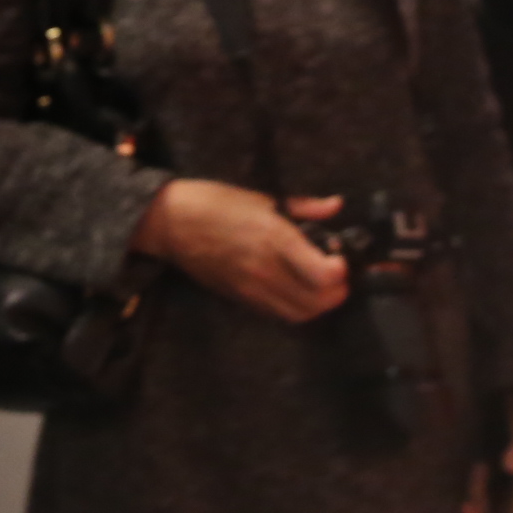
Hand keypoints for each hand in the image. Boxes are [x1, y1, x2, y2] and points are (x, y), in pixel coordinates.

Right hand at [134, 179, 348, 322]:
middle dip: (336, 291)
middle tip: (336, 273)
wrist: (171, 224)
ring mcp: (253, 289)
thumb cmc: (216, 202)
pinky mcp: (241, 300)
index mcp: (275, 239)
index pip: (324, 274)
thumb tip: (335, 207)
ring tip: (319, 284)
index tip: (340, 256)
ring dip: (318, 304)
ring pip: (300, 314)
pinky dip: (295, 307)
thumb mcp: (263, 197)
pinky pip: (278, 313)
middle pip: (318, 302)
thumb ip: (304, 208)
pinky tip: (295, 289)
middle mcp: (267, 270)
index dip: (342, 270)